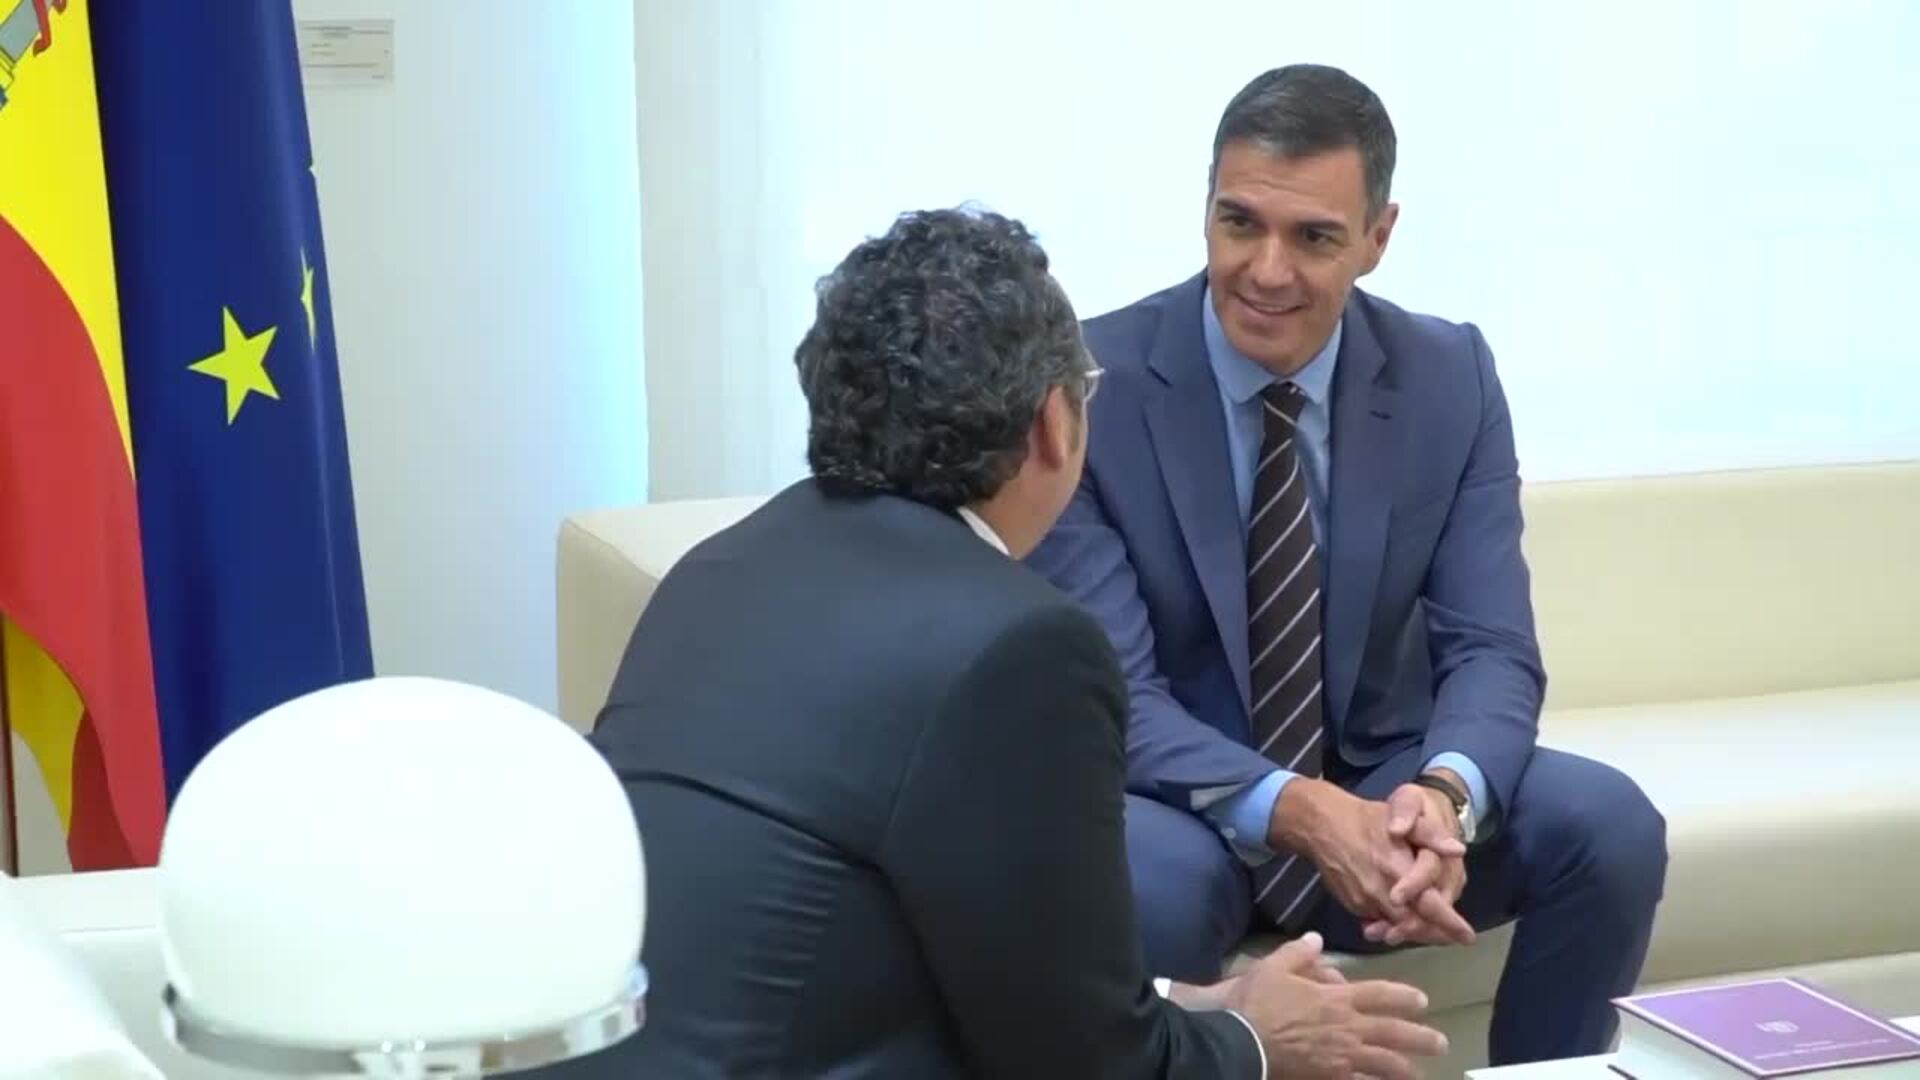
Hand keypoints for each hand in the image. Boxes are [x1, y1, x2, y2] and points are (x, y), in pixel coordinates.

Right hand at [1224, 932, 1448, 1079]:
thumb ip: (1298, 952)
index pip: (1378, 995)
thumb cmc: (1258, 1002)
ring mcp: (1341, 1057)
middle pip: (1392, 1032)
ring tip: (1419, 1073)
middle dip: (1419, 1037)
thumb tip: (1316, 938)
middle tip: (1440, 1043)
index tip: (1422, 1001)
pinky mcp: (1330, 1077)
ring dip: (1404, 1068)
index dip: (1402, 996)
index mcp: (1336, 998)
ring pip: (1383, 1064)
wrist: (1242, 1040)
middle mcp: (1347, 1027)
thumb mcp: (1273, 967)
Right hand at [1272, 779, 1472, 946]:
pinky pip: (1379, 920)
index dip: (1449, 924)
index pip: (1429, 906)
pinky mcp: (1352, 905)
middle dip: (1435, 934)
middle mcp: (1381, 892)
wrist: (1320, 825)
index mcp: (1397, 870)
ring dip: (1415, 931)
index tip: (1468, 937)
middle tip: (1453, 937)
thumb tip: (1458, 850)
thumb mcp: (1402, 816)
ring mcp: (1364, 902)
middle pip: (1414, 925)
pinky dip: (1394, 923)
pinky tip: (1404, 920)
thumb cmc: (1365, 818)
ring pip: (1396, 926)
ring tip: (1433, 932)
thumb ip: (1431, 835)